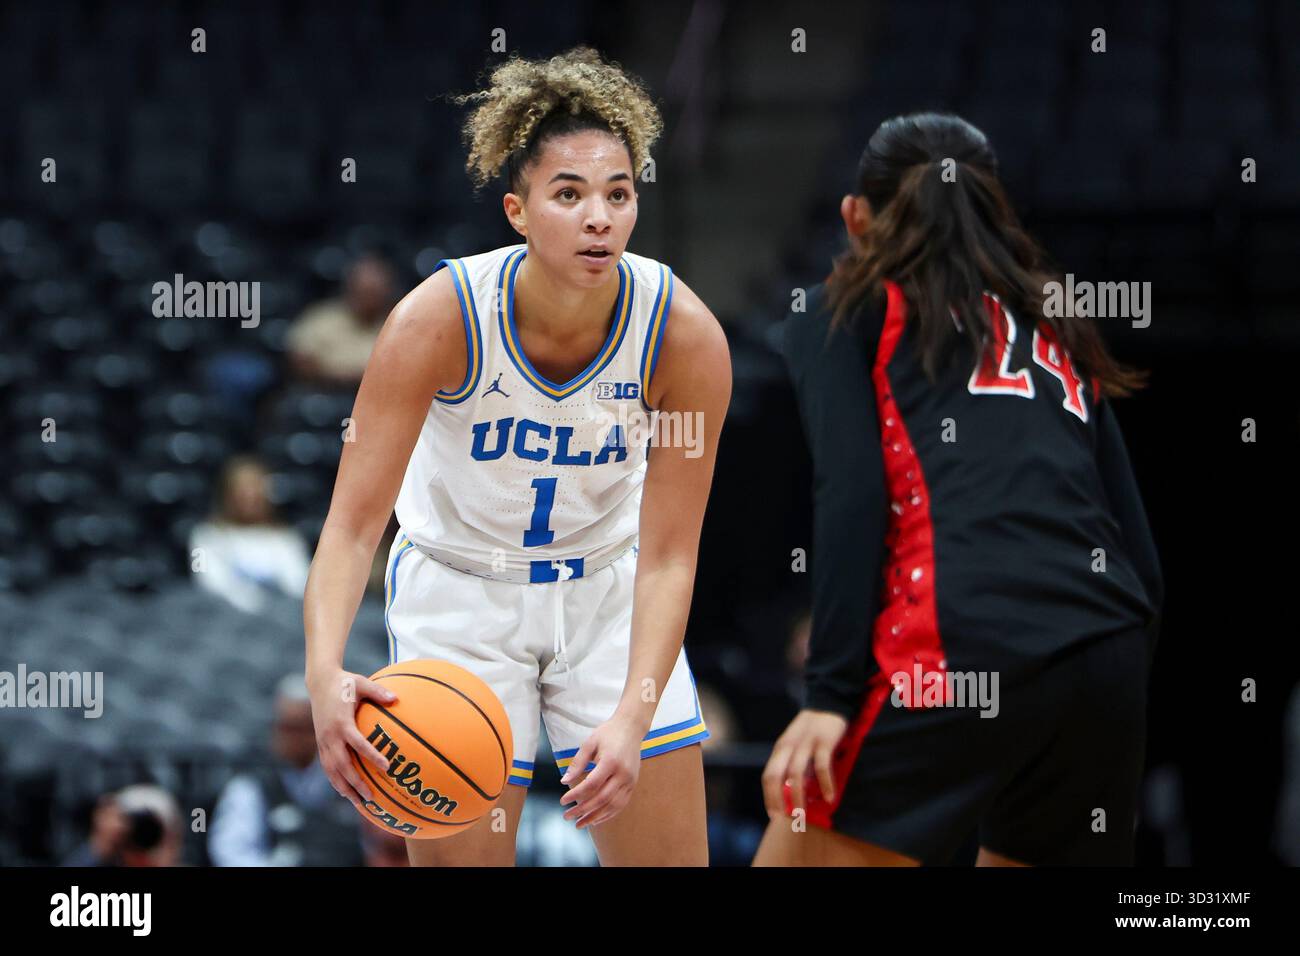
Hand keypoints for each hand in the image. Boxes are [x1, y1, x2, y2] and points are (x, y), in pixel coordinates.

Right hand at [307, 668, 397, 813]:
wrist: (319, 682)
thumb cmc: (344, 682)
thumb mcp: (362, 683)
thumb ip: (378, 692)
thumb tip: (397, 698)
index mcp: (341, 723)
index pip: (358, 743)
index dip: (372, 756)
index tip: (386, 767)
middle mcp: (330, 736)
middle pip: (342, 765)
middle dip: (356, 783)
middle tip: (371, 797)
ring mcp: (323, 741)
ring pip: (332, 770)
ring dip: (343, 788)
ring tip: (357, 803)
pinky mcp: (320, 743)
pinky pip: (327, 766)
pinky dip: (335, 781)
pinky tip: (344, 792)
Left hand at [559, 713, 643, 828]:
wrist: (631, 728)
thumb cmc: (608, 733)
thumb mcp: (589, 743)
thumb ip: (577, 763)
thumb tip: (564, 781)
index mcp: (611, 761)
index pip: (591, 785)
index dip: (575, 795)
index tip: (562, 801)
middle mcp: (623, 773)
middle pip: (601, 799)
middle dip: (582, 810)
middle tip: (567, 816)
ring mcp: (630, 780)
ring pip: (612, 805)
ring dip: (595, 817)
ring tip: (580, 824)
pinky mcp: (633, 784)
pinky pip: (621, 804)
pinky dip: (608, 814)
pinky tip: (596, 819)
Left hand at [761, 709, 847, 819]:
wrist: (828, 703)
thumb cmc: (812, 730)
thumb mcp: (797, 746)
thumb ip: (794, 765)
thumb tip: (794, 793)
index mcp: (781, 749)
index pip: (768, 776)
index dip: (769, 796)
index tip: (774, 814)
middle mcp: (789, 746)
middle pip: (775, 775)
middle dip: (777, 799)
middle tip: (784, 818)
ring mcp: (805, 743)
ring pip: (795, 774)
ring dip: (798, 796)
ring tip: (802, 813)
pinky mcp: (823, 741)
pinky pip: (822, 766)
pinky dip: (825, 784)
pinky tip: (829, 797)